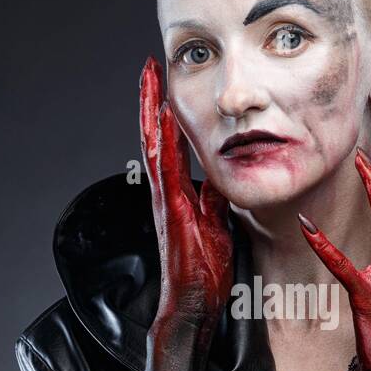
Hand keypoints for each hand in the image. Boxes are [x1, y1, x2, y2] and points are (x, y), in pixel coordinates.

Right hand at [139, 56, 232, 339]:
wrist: (193, 303)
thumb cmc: (204, 272)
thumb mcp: (216, 225)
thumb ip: (214, 201)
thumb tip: (221, 179)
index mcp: (176, 194)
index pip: (170, 145)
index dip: (167, 115)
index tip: (165, 85)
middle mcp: (165, 192)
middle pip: (155, 137)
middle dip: (152, 100)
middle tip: (150, 67)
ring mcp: (165, 200)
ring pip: (154, 145)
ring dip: (152, 110)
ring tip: (150, 78)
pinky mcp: (171, 210)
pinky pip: (165, 169)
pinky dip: (163, 141)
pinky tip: (166, 117)